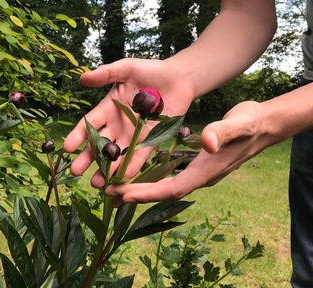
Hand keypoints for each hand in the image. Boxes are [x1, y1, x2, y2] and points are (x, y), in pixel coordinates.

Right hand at [63, 58, 193, 186]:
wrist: (178, 78)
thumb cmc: (150, 71)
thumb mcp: (126, 69)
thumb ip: (106, 74)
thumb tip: (83, 78)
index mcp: (108, 109)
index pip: (89, 125)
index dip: (77, 136)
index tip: (67, 148)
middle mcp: (117, 125)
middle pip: (99, 144)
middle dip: (87, 158)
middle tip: (75, 171)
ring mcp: (133, 135)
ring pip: (117, 155)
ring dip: (107, 169)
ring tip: (97, 183)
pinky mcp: (151, 140)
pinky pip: (139, 155)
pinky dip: (132, 166)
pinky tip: (124, 178)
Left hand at [105, 101, 273, 203]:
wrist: (263, 124)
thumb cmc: (251, 123)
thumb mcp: (239, 123)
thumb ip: (223, 132)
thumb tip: (206, 142)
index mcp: (206, 171)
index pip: (172, 189)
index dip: (148, 194)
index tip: (123, 194)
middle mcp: (200, 176)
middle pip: (164, 192)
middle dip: (136, 194)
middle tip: (107, 191)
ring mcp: (198, 172)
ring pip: (164, 185)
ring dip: (140, 187)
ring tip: (113, 186)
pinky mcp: (195, 164)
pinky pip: (169, 175)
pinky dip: (150, 176)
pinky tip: (135, 171)